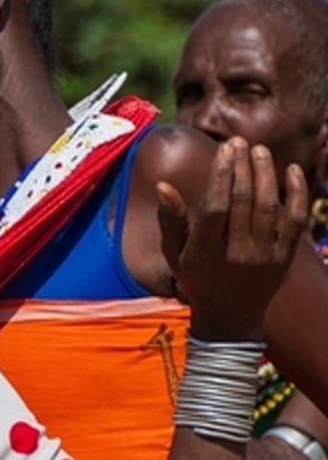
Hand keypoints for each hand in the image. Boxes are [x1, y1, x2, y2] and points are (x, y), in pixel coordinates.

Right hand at [157, 138, 308, 340]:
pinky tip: (291, 170)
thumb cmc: (196, 279)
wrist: (230, 317)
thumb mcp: (174, 254)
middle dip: (242, 167)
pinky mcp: (284, 258)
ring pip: (269, 206)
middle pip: (243, 201)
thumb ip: (170, 220)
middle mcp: (236, 254)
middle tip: (239, 142)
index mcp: (205, 252)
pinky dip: (296, 193)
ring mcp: (263, 256)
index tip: (224, 150)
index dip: (221, 175)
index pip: (215, 207)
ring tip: (260, 151)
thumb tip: (163, 185)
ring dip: (266, 174)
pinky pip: (295, 220)